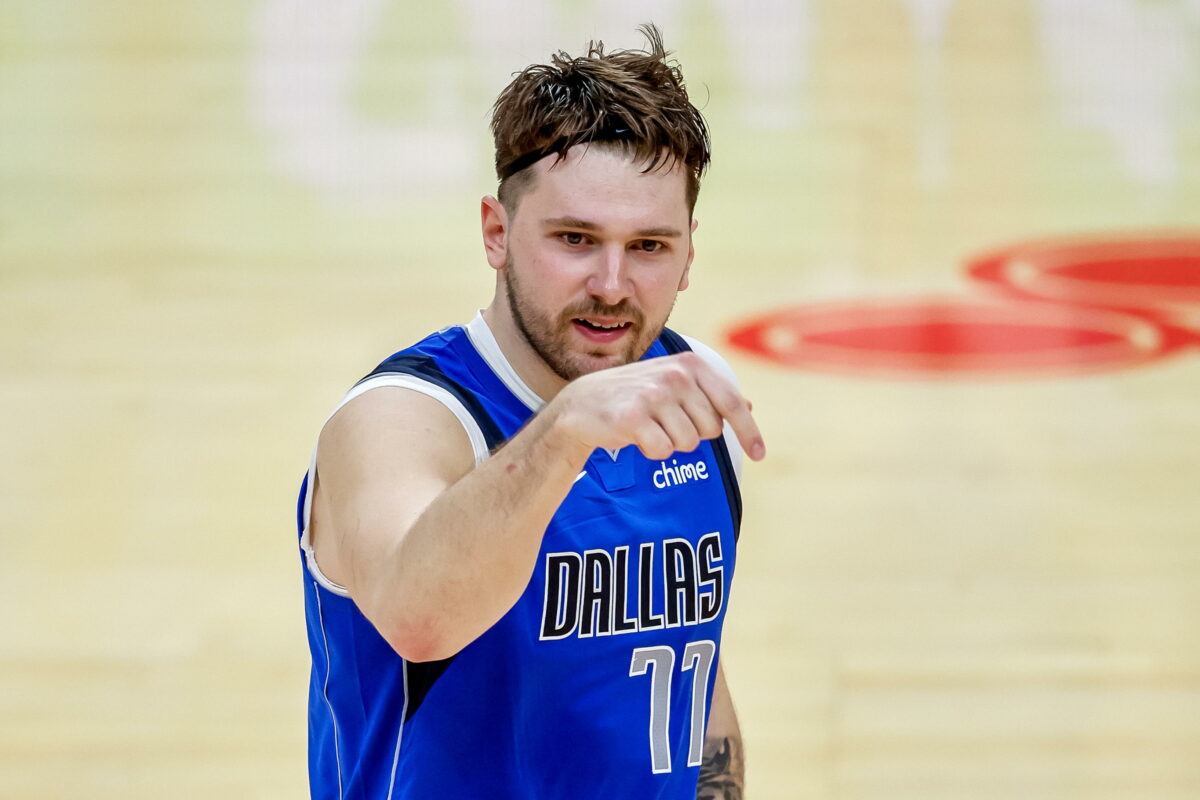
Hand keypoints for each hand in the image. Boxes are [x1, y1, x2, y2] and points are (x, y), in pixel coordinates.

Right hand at [550, 351, 764, 461]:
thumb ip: (711, 394)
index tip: (760, 455)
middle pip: (710, 429)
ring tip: (650, 426)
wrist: (584, 403)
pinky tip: (637, 435)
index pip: (731, 403)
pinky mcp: (633, 417)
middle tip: (667, 422)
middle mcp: (675, 375)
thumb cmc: (637, 395)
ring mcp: (653, 395)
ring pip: (687, 443)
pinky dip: (652, 450)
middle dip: (693, 434)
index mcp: (690, 364)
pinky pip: (663, 451)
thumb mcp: (675, 385)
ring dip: (670, 443)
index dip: (749, 432)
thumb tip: (748, 406)